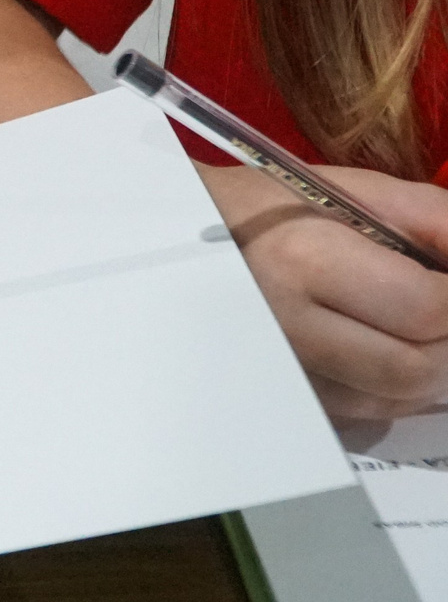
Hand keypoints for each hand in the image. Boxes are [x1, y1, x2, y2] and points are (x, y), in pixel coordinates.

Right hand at [204, 162, 447, 417]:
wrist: (180, 239)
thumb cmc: (265, 206)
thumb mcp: (349, 189)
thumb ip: (432, 218)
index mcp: (306, 261)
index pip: (428, 309)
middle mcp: (288, 326)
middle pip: (415, 369)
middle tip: (440, 311)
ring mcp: (279, 369)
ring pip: (394, 400)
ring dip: (428, 370)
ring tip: (417, 329)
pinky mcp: (278, 395)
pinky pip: (364, 412)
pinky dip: (393, 389)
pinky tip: (382, 350)